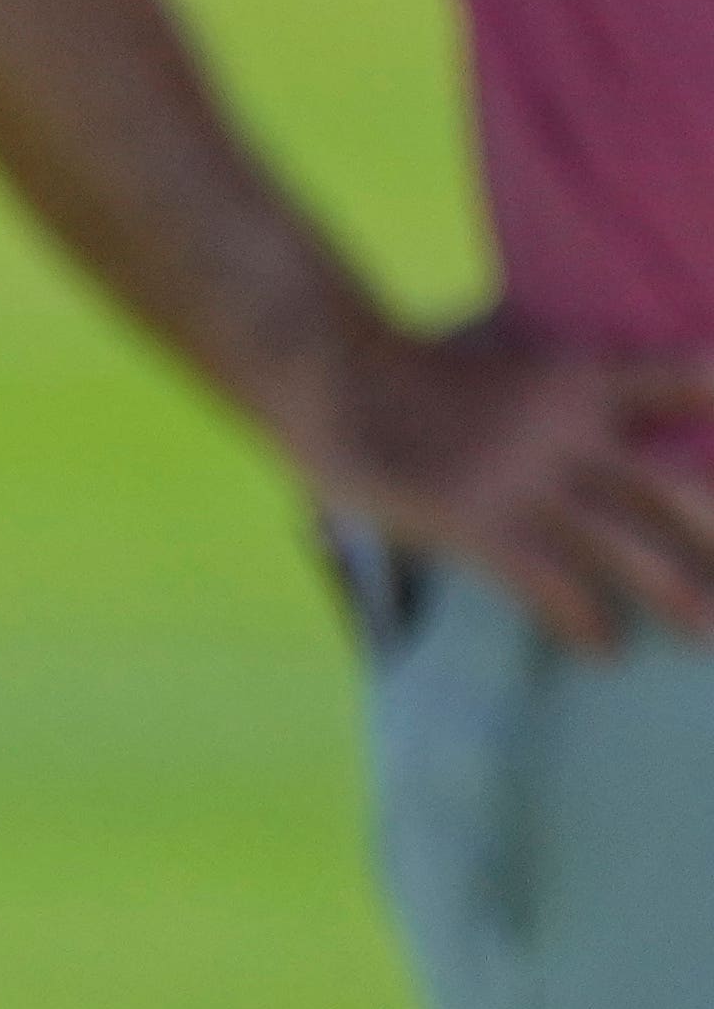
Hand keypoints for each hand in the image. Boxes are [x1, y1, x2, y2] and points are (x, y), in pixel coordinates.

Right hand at [288, 316, 713, 655]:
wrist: (332, 371)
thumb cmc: (403, 369)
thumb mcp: (496, 358)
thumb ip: (543, 397)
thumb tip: (571, 415)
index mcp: (578, 382)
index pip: (677, 380)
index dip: (713, 396)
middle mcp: (568, 432)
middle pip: (671, 490)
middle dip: (713, 535)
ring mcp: (526, 481)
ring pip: (625, 546)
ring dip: (673, 593)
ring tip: (704, 632)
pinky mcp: (478, 522)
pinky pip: (549, 582)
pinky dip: (582, 620)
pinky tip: (604, 649)